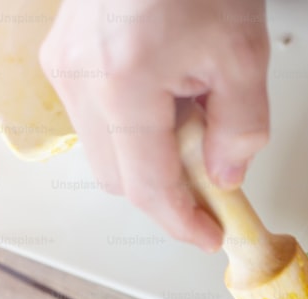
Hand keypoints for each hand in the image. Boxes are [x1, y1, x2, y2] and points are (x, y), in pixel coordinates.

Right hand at [40, 0, 269, 249]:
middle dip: (168, 194)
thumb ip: (240, 130)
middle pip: (119, 178)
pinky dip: (136, 130)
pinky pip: (98, 117)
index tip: (211, 235)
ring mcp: (65, 64)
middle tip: (217, 190)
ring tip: (199, 124)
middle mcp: (79, 79)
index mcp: (122, 84)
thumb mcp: (242, 55)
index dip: (181, 222)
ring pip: (106, 151)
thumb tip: (225, 176)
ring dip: (153, 160)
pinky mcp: (65, 53)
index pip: (147, 187)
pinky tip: (173, 103)